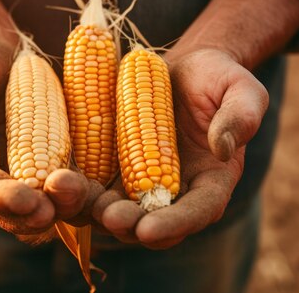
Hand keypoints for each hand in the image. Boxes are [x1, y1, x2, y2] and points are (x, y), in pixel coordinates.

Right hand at [0, 37, 97, 234]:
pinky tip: (109, 192)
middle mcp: (1, 177)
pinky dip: (95, 194)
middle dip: (37, 213)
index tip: (27, 201)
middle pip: (18, 210)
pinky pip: (81, 187)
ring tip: (84, 196)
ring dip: (70, 208)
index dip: (2, 199)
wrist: (9, 56)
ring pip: (53, 205)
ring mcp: (36, 174)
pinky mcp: (65, 165)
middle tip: (55, 208)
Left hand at [93, 49, 267, 247]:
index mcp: (211, 182)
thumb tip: (223, 150)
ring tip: (76, 197)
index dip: (174, 225)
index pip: (197, 212)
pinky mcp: (112, 168)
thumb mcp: (241, 88)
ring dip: (93, 210)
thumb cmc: (217, 78)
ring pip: (115, 210)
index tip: (150, 230)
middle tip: (110, 216)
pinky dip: (76, 188)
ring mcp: (140, 183)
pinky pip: (93, 186)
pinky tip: (57, 178)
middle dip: (129, 225)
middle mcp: (174, 192)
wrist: (181, 68)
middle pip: (151, 222)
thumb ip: (240, 117)